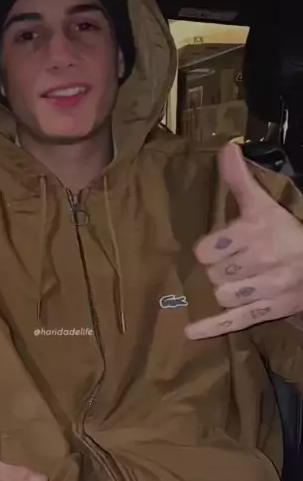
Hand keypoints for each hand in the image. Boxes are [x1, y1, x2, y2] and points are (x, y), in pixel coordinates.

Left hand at [185, 143, 302, 339]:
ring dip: (224, 291)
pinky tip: (190, 332)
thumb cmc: (289, 232)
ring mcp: (264, 289)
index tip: (219, 247)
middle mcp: (259, 261)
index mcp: (255, 232)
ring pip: (221, 296)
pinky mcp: (268, 311)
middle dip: (219, 270)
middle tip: (234, 264)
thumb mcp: (265, 205)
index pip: (207, 250)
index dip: (210, 250)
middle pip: (213, 274)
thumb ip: (240, 180)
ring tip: (237, 283)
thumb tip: (227, 147)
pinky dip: (212, 328)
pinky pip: (234, 322)